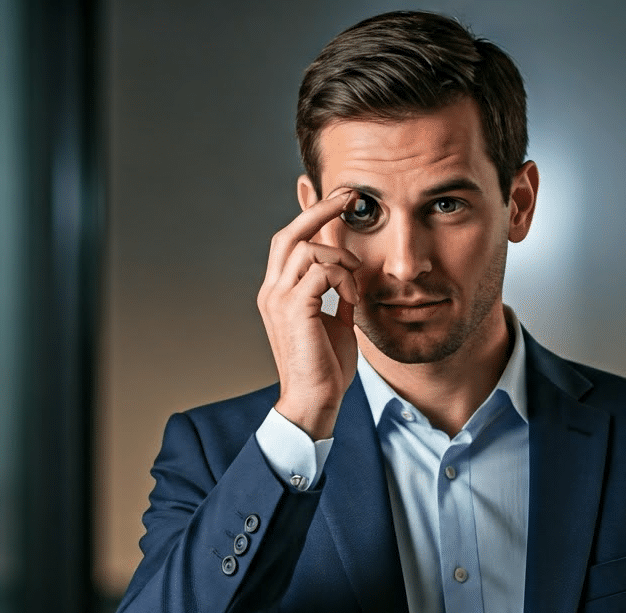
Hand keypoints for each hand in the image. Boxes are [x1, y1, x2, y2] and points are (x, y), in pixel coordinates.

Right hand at [257, 189, 361, 439]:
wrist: (315, 400)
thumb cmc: (325, 367)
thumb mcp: (336, 322)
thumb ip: (337, 296)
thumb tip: (351, 275)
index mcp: (278, 291)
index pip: (289, 241)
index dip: (313, 216)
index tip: (341, 199)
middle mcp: (272, 290)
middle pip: (290, 233)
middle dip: (321, 210)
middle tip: (351, 198)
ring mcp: (279, 299)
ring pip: (307, 249)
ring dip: (340, 260)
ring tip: (354, 284)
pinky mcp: (294, 309)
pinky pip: (321, 272)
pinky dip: (343, 279)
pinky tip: (352, 299)